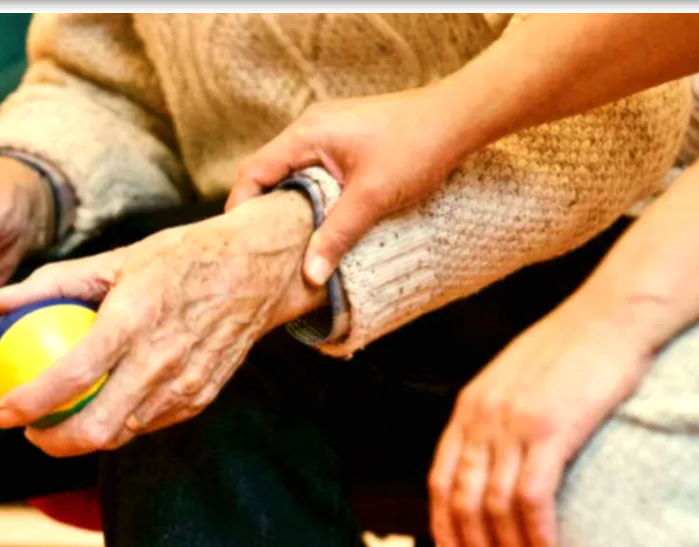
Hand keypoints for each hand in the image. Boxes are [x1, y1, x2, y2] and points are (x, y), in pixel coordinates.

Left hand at [0, 189, 324, 457]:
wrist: (258, 269)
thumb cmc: (182, 257)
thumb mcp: (118, 258)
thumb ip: (55, 282)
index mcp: (133, 320)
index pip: (71, 376)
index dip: (30, 403)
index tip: (1, 413)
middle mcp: (160, 360)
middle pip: (96, 428)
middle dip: (52, 442)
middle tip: (29, 430)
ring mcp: (185, 385)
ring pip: (122, 434)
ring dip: (84, 438)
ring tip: (60, 422)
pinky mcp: (202, 397)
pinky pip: (150, 424)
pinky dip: (121, 423)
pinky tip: (104, 408)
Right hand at [226, 84, 472, 286]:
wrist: (458, 119)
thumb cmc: (416, 147)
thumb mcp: (372, 197)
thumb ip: (337, 234)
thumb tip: (310, 275)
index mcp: (307, 134)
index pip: (254, 171)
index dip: (241, 207)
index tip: (240, 241)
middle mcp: (311, 127)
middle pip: (269, 171)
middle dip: (264, 210)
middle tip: (263, 248)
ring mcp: (330, 131)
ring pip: (294, 172)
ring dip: (291, 204)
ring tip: (290, 241)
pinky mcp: (347, 139)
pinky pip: (315, 169)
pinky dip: (311, 194)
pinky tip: (322, 220)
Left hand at [427, 296, 658, 546]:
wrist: (612, 315)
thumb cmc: (574, 347)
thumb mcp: (516, 378)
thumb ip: (498, 416)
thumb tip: (497, 461)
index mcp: (471, 405)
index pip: (441, 477)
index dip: (444, 524)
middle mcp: (483, 416)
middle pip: (463, 499)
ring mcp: (514, 422)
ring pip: (495, 504)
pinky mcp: (551, 429)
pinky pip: (532, 495)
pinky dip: (536, 532)